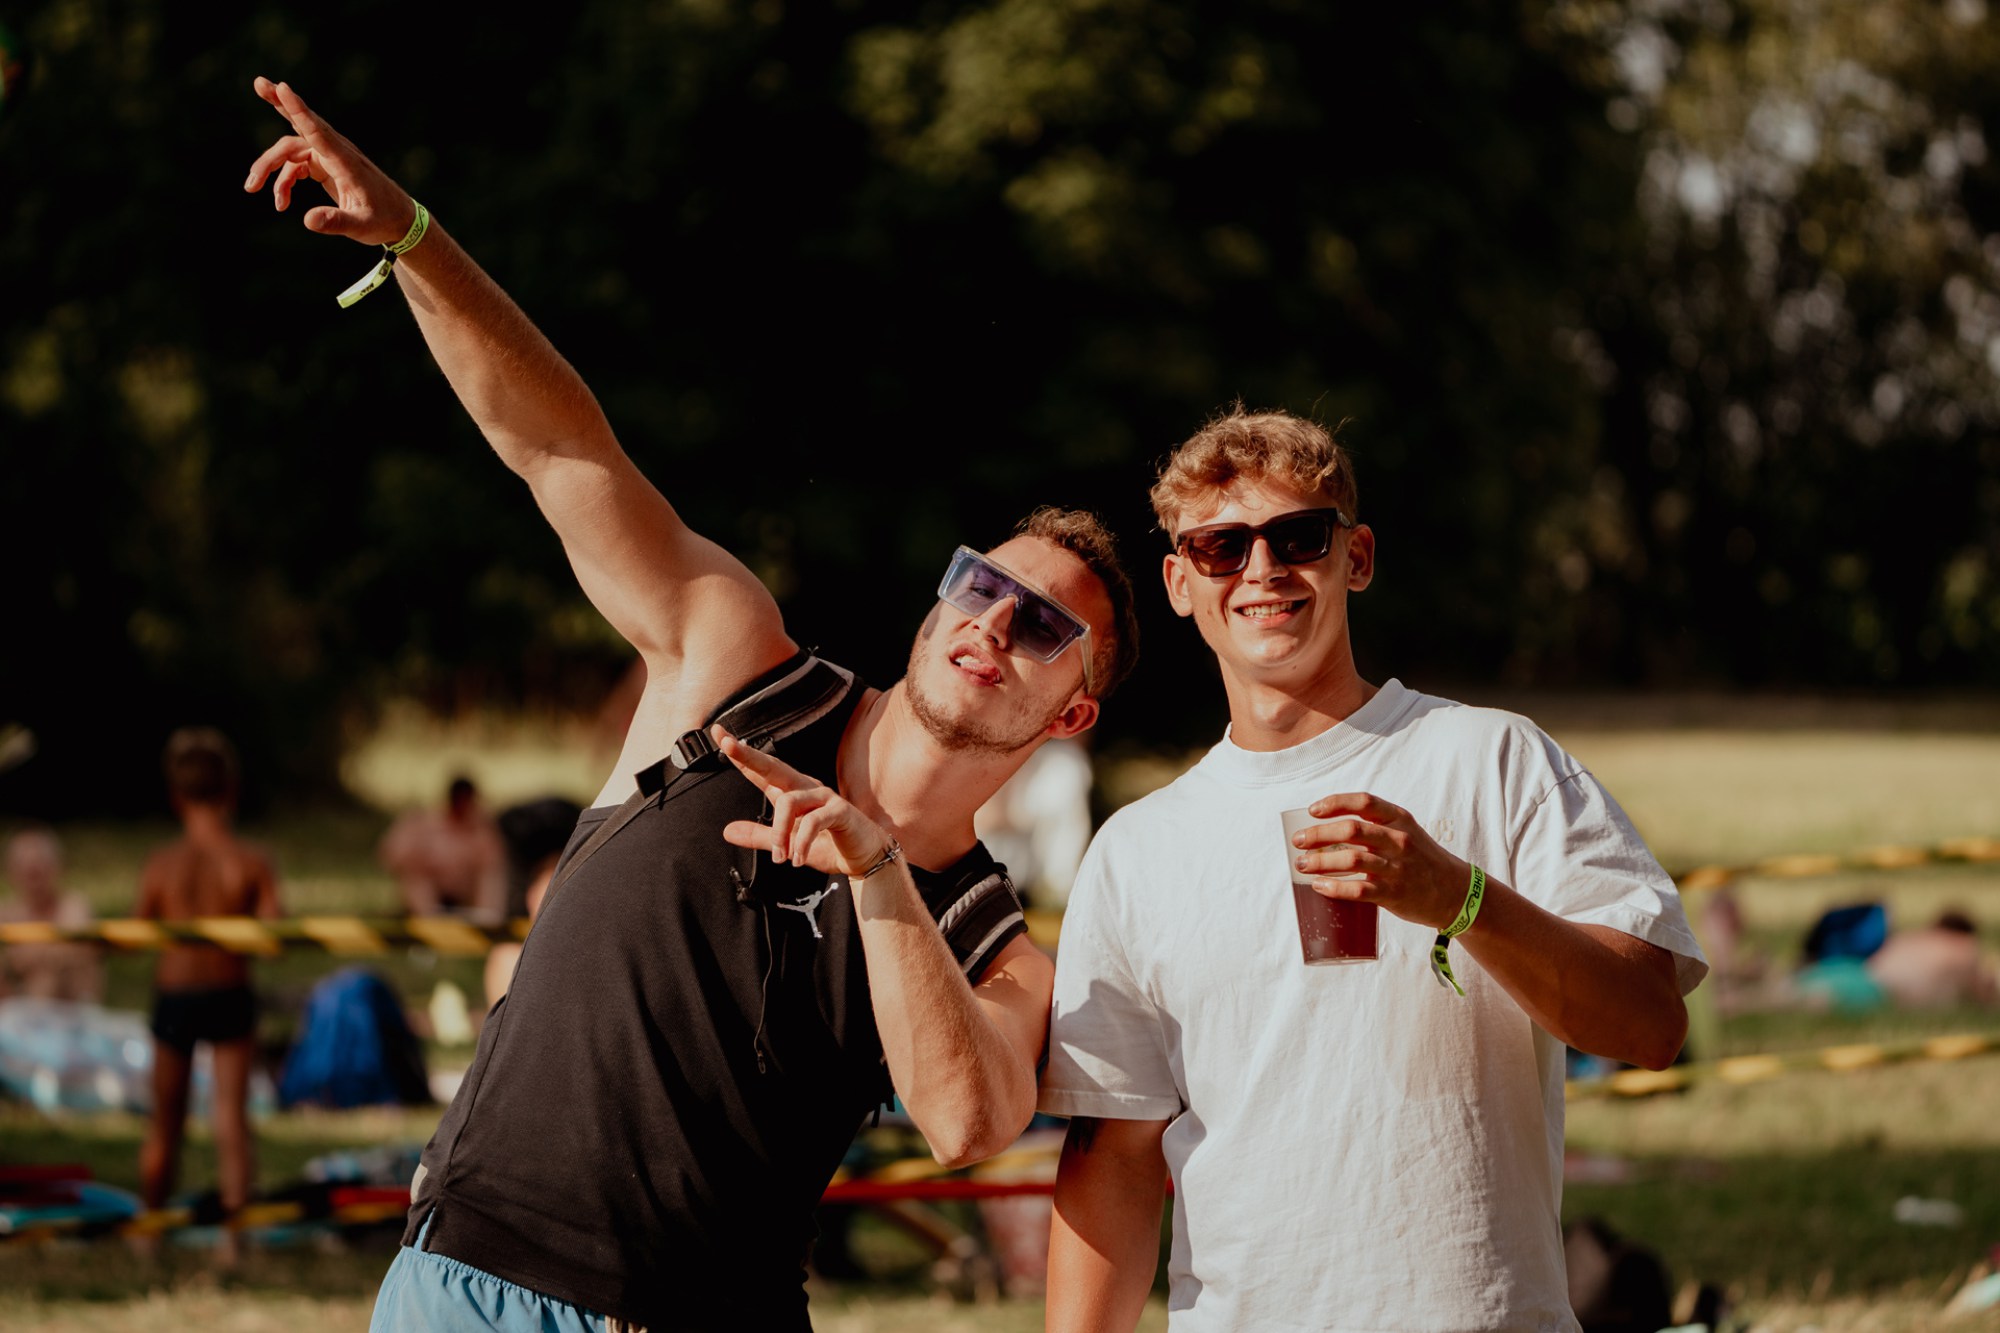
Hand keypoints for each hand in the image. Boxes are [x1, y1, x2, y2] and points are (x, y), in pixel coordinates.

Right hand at [243, 77, 415, 245]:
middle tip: (257, 83)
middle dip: (279, 104)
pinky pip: (296, 166)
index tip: (283, 87)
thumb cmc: (383, 221)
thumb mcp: (361, 226)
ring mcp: (330, 157)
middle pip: (302, 124)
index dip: (299, 110)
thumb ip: (335, 222)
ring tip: (252, 187)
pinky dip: (284, 182)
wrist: (398, 221)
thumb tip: (308, 220)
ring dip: (269, 166)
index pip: (318, 132)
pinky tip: (281, 203)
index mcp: (345, 162)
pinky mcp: (326, 166)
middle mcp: (336, 153)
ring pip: (291, 150)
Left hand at [713, 726, 893, 879]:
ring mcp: (824, 797)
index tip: (718, 735)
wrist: (864, 858)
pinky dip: (801, 842)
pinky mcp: (840, 810)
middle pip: (773, 767)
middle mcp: (806, 788)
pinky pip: (814, 821)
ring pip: (789, 803)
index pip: (762, 770)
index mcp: (792, 792)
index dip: (740, 754)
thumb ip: (759, 836)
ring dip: (778, 834)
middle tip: (728, 746)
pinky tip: (797, 859)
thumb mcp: (787, 844)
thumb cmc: (828, 845)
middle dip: (749, 755)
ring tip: (780, 857)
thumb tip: (727, 831)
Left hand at [1289, 792, 1471, 930]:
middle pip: (1351, 829)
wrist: (1455, 892)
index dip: (1335, 803)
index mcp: (1399, 819)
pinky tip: (1320, 886)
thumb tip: (1329, 830)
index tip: (1313, 810)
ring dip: (1320, 861)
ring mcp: (1397, 867)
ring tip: (1302, 865)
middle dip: (1318, 834)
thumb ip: (1376, 827)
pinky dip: (1335, 887)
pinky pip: (1359, 889)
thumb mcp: (1406, 832)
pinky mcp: (1394, 893)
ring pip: (1351, 859)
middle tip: (1298, 841)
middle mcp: (1398, 839)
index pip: (1364, 801)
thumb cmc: (1421, 860)